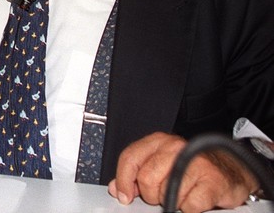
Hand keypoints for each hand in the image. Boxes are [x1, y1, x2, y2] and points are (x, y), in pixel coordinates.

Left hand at [108, 132, 256, 212]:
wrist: (232, 171)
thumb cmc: (194, 168)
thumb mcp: (161, 165)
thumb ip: (137, 173)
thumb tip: (116, 187)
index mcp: (159, 141)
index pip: (130, 158)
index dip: (123, 180)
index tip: (124, 195)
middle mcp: (175, 148)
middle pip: (146, 179)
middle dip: (151, 194)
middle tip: (163, 194)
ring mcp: (194, 163)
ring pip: (166, 193)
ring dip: (172, 201)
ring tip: (181, 194)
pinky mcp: (212, 182)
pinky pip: (188, 205)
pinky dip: (189, 208)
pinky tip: (195, 199)